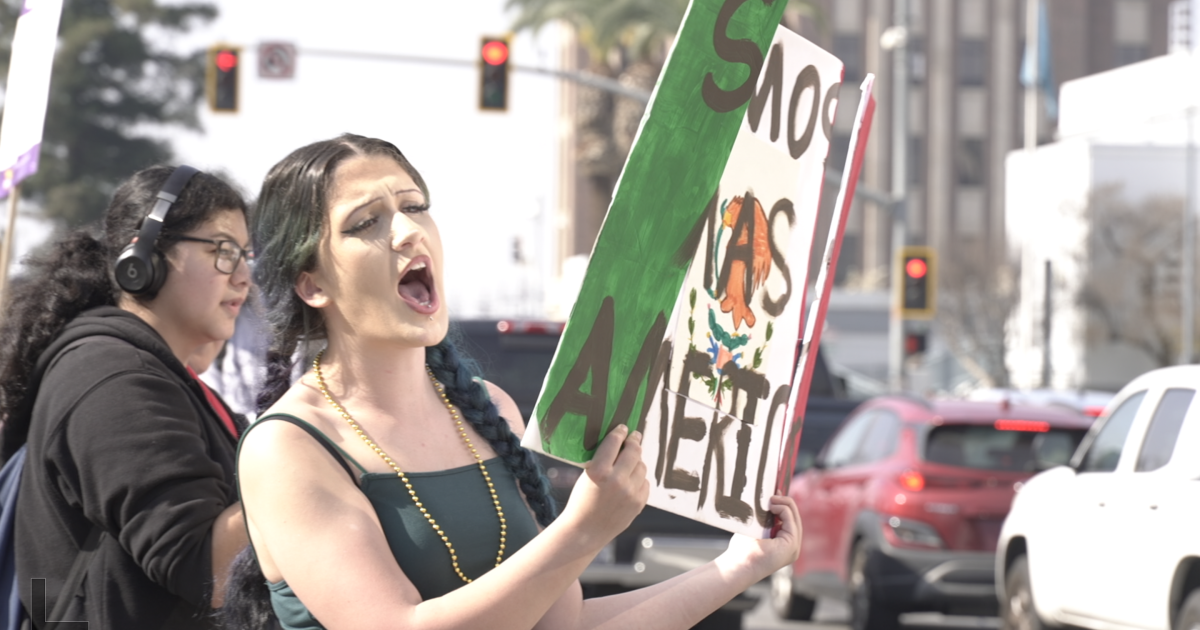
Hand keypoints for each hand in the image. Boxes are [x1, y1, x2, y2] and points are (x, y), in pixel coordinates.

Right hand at [562, 425, 649, 545]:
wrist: (585, 531)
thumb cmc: (582, 501)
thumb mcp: (586, 475)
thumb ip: (603, 459)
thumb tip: (620, 442)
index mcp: (598, 471)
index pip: (614, 442)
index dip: (620, 432)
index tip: (623, 428)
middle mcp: (616, 481)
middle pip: (634, 451)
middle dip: (634, 441)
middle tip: (634, 436)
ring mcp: (630, 493)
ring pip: (641, 466)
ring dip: (636, 462)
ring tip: (628, 463)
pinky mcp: (639, 503)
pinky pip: (645, 482)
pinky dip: (638, 480)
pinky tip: (629, 482)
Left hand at [721, 495, 801, 580]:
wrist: (740, 564)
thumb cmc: (743, 550)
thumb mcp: (756, 530)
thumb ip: (764, 519)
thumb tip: (767, 501)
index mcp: (783, 545)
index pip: (789, 521)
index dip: (783, 506)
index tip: (773, 494)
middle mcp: (791, 547)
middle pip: (794, 518)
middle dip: (785, 502)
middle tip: (774, 492)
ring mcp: (794, 546)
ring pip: (794, 517)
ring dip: (784, 504)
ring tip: (772, 498)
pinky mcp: (792, 544)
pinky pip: (790, 519)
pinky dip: (783, 509)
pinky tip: (772, 505)